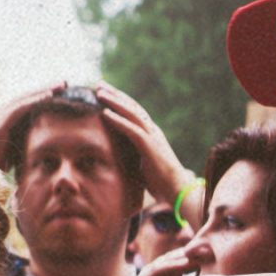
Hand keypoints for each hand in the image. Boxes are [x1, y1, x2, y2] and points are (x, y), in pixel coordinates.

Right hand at [0, 84, 67, 171]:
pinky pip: (22, 106)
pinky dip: (36, 99)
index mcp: (8, 119)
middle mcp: (5, 113)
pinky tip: (49, 95)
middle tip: (65, 84)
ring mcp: (3, 114)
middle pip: (30, 98)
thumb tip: (43, 149)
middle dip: (47, 90)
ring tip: (62, 86)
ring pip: (27, 98)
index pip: (29, 105)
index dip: (45, 98)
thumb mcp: (16, 150)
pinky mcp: (3, 118)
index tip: (62, 94)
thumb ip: (27, 144)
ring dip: (45, 91)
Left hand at [91, 86, 193, 204]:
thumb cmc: (159, 182)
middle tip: (99, 85)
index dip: (120, 101)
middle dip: (115, 94)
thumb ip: (132, 155)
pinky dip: (118, 120)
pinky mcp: (150, 146)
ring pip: (132, 113)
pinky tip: (105, 113)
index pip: (134, 111)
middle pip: (132, 106)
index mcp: (151, 133)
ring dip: (114, 102)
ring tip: (99, 93)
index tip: (104, 93)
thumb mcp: (142, 164)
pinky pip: (131, 129)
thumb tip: (116, 158)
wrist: (177, 191)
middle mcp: (152, 130)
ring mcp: (152, 136)